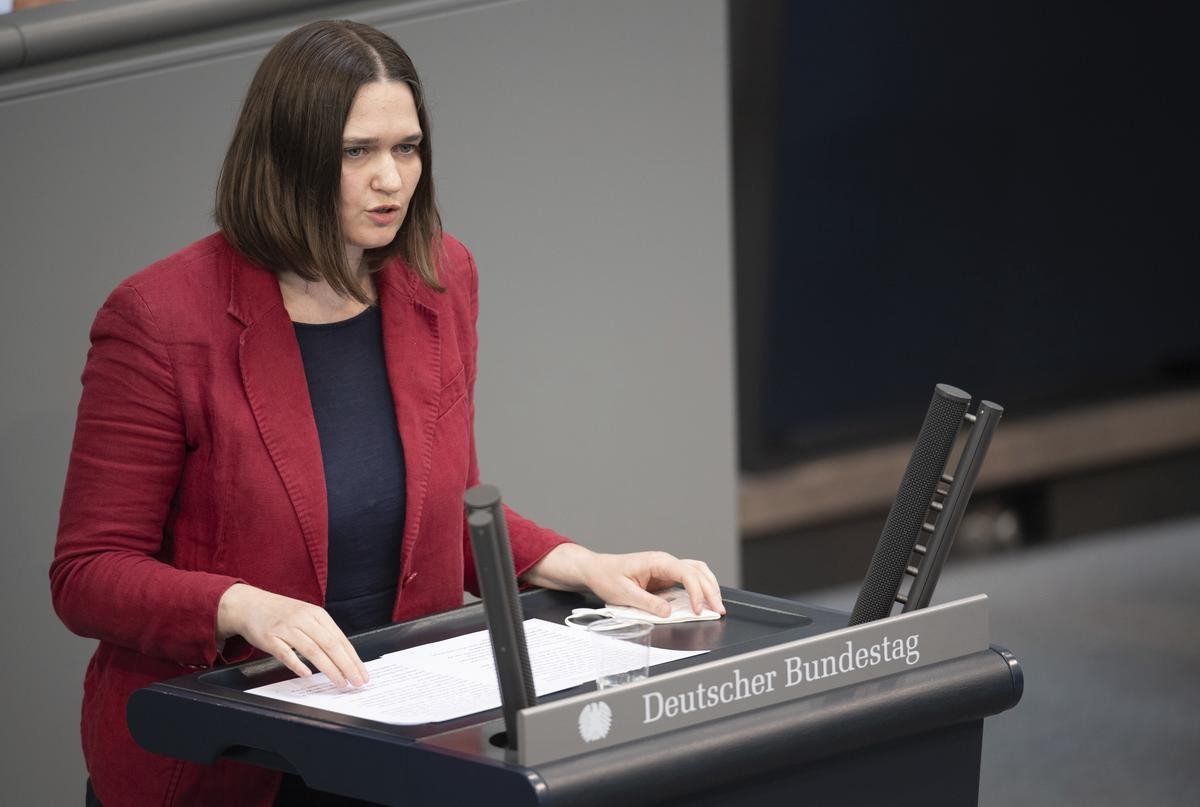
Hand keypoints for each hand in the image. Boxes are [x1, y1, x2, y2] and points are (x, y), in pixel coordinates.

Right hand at [216, 583, 368, 687]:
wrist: (249, 604)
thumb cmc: (281, 613)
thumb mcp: (306, 616)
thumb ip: (322, 633)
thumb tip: (343, 656)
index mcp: (317, 615)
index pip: (340, 639)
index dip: (353, 658)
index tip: (362, 673)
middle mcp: (304, 620)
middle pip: (330, 645)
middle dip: (347, 665)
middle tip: (356, 681)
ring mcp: (287, 628)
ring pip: (313, 650)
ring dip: (329, 668)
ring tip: (339, 682)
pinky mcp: (270, 637)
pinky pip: (285, 653)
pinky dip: (297, 663)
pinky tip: (307, 674)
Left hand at [524, 544, 724, 617]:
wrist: (596, 570)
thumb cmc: (606, 577)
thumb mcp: (624, 594)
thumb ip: (647, 603)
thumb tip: (668, 612)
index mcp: (657, 561)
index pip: (686, 573)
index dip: (696, 592)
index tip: (699, 610)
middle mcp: (665, 562)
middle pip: (698, 571)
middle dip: (711, 591)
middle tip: (718, 610)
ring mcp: (667, 569)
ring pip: (697, 572)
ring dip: (709, 587)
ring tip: (716, 606)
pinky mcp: (665, 577)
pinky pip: (689, 579)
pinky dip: (700, 589)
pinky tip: (704, 601)